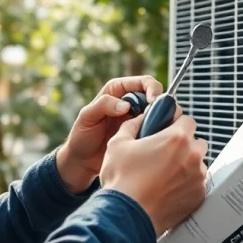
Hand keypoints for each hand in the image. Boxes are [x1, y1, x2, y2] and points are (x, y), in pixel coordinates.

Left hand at [56, 75, 163, 192]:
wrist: (83, 161)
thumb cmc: (81, 137)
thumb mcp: (87, 117)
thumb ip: (103, 105)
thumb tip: (126, 105)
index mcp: (116, 90)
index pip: (140, 82)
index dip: (151, 88)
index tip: (153, 101)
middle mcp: (128, 101)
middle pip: (153, 95)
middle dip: (160, 102)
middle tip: (161, 115)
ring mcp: (136, 117)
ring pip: (156, 111)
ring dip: (160, 116)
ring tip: (160, 126)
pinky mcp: (140, 131)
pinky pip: (154, 127)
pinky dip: (158, 129)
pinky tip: (155, 136)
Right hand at [100, 113, 207, 235]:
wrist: (127, 217)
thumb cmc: (122, 181)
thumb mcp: (118, 143)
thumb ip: (132, 125)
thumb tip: (140, 119)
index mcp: (177, 138)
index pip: (188, 120)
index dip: (176, 124)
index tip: (168, 131)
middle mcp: (193, 155)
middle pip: (196, 142)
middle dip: (184, 145)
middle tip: (165, 155)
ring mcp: (198, 177)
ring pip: (198, 164)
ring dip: (187, 165)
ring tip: (165, 175)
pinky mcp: (198, 196)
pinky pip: (197, 183)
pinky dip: (187, 184)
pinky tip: (169, 189)